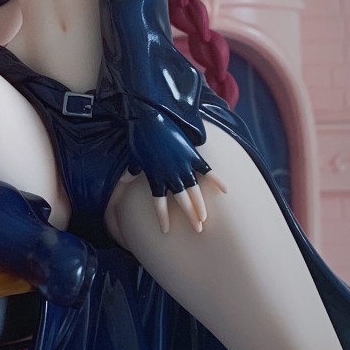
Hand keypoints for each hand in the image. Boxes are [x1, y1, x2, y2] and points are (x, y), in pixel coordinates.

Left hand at [123, 105, 227, 234]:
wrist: (150, 118)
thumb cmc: (139, 138)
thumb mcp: (133, 157)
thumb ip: (132, 171)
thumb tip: (124, 180)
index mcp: (155, 178)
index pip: (159, 204)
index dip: (163, 218)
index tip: (165, 231)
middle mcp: (170, 176)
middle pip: (182, 201)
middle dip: (190, 216)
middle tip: (198, 229)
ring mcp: (183, 166)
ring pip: (194, 191)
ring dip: (200, 205)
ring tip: (205, 218)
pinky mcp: (192, 156)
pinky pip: (207, 171)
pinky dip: (217, 180)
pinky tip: (226, 191)